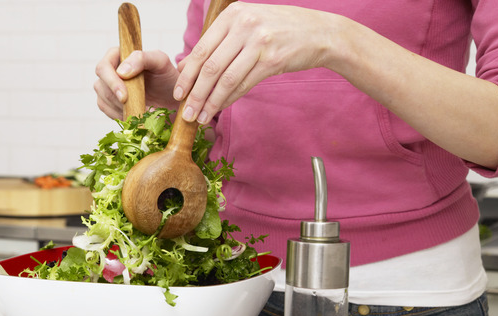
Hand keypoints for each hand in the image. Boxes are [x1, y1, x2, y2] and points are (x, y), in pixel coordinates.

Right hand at [94, 47, 180, 118]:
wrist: (171, 98)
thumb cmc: (166, 76)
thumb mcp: (160, 62)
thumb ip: (142, 59)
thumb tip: (121, 71)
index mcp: (117, 55)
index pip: (103, 66)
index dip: (111, 81)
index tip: (124, 96)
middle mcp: (109, 71)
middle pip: (100, 85)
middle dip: (116, 98)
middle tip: (134, 109)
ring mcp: (106, 88)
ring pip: (103, 100)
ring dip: (121, 108)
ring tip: (141, 110)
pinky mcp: (108, 103)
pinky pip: (107, 111)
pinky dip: (120, 115)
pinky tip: (135, 114)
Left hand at [175, 3, 340, 123]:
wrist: (319, 32)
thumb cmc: (278, 30)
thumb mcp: (244, 28)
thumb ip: (215, 44)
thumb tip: (184, 64)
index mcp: (232, 15)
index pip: (201, 49)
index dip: (187, 75)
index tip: (178, 94)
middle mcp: (244, 25)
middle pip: (210, 66)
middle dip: (195, 93)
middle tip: (186, 113)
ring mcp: (259, 41)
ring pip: (225, 79)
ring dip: (210, 102)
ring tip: (201, 117)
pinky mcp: (272, 59)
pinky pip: (243, 84)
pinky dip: (229, 100)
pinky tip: (220, 109)